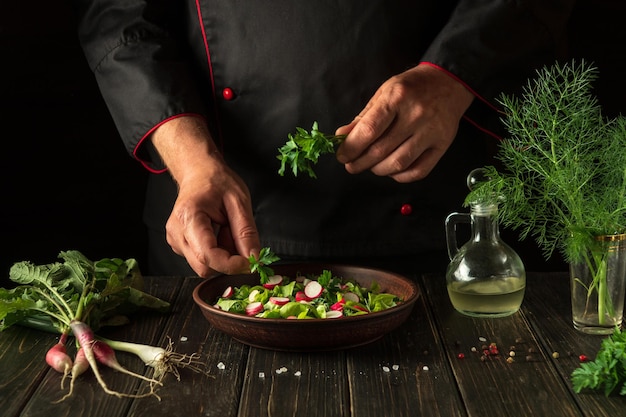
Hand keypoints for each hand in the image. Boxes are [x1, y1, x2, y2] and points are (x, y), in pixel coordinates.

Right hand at [151, 116, 260, 276]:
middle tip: (241, 240)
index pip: (208, 256)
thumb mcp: (239, 201)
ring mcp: (175, 240)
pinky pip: (202, 259)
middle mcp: (176, 233)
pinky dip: (218, 252)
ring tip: (228, 229)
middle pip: (204, 266)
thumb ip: (246, 232)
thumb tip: (254, 258)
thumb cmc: (216, 181)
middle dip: (229, 261)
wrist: (198, 172)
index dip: (231, 265)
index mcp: (188, 218)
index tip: (251, 262)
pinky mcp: (179, 245)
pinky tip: (220, 232)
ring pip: (205, 265)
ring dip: (224, 256)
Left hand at [335, 64, 474, 182]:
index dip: (352, 147)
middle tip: (352, 165)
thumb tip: (342, 136)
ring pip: (399, 163)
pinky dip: (400, 176)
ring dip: (378, 170)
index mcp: (398, 98)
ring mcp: (431, 132)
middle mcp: (416, 115)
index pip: (369, 130)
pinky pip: (419, 171)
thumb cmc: (413, 87)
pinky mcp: (443, 145)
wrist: (449, 82)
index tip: (342, 155)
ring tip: (371, 166)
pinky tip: (391, 170)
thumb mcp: (385, 93)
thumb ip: (364, 116)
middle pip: (381, 150)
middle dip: (361, 162)